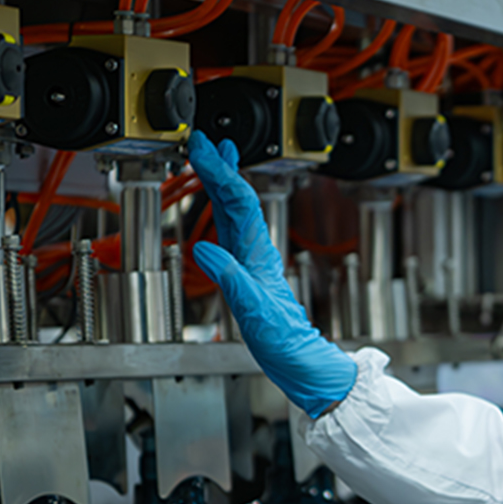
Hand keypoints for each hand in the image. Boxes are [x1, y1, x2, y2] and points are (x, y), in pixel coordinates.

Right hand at [188, 132, 354, 416]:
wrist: (301, 363)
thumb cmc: (284, 343)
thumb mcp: (255, 313)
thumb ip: (230, 279)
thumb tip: (203, 248)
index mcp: (258, 257)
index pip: (239, 203)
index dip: (220, 173)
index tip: (203, 149)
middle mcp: (256, 253)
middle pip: (236, 199)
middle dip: (219, 168)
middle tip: (201, 140)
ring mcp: (252, 261)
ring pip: (235, 211)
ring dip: (223, 182)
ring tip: (214, 155)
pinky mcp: (248, 272)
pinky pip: (232, 230)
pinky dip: (222, 209)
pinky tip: (218, 203)